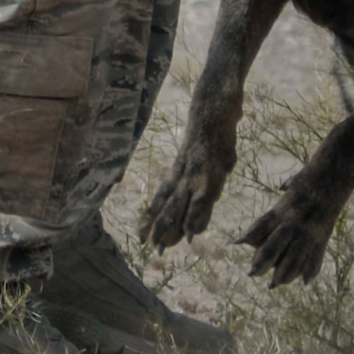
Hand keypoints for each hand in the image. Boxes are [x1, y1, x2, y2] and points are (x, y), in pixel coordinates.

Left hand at [138, 133, 235, 250]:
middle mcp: (183, 174)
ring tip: (161, 247)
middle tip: (148, 248)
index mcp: (180, 169)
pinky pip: (202, 199)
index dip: (151, 216)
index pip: (162, 196)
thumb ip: (204, 169)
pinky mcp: (212, 172)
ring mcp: (195, 174)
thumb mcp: (204, 152)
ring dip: (170, 226)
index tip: (140, 236)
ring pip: (179, 204)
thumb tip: (208, 186)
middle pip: (167, 204)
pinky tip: (192, 233)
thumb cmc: (210, 128)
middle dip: (158, 227)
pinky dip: (196, 217)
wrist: (213, 105)